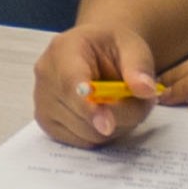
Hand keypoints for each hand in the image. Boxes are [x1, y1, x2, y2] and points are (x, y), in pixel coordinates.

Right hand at [32, 21, 167, 144]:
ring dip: (114, 126)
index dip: (89, 108)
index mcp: (64, 50)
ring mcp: (42, 102)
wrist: (95, 52)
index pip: (70, 84)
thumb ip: (139, 66)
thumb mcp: (133, 47)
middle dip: (120, 115)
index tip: (107, 126)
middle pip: (82, 115)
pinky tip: (106, 114)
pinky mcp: (47, 123)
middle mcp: (46, 76)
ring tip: (124, 104)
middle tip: (141, 102)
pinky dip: (101, 134)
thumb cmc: (112, 47)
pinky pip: (81, 141)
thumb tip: (145, 90)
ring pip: (86, 133)